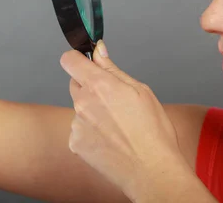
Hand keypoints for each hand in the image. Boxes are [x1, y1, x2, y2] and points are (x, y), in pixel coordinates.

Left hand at [59, 40, 190, 197]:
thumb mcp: (140, 91)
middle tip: (114, 99)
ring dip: (92, 110)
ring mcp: (77, 124)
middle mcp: (83, 103)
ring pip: (80, 107)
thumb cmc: (153, 132)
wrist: (151, 170)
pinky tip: (110, 138)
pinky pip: (79, 129)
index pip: (70, 60)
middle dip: (90, 86)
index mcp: (99, 85)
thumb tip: (99, 51)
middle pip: (76, 83)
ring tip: (117, 125)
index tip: (86, 62)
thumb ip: (113, 69)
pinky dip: (90, 131)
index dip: (77, 58)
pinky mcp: (75, 143)